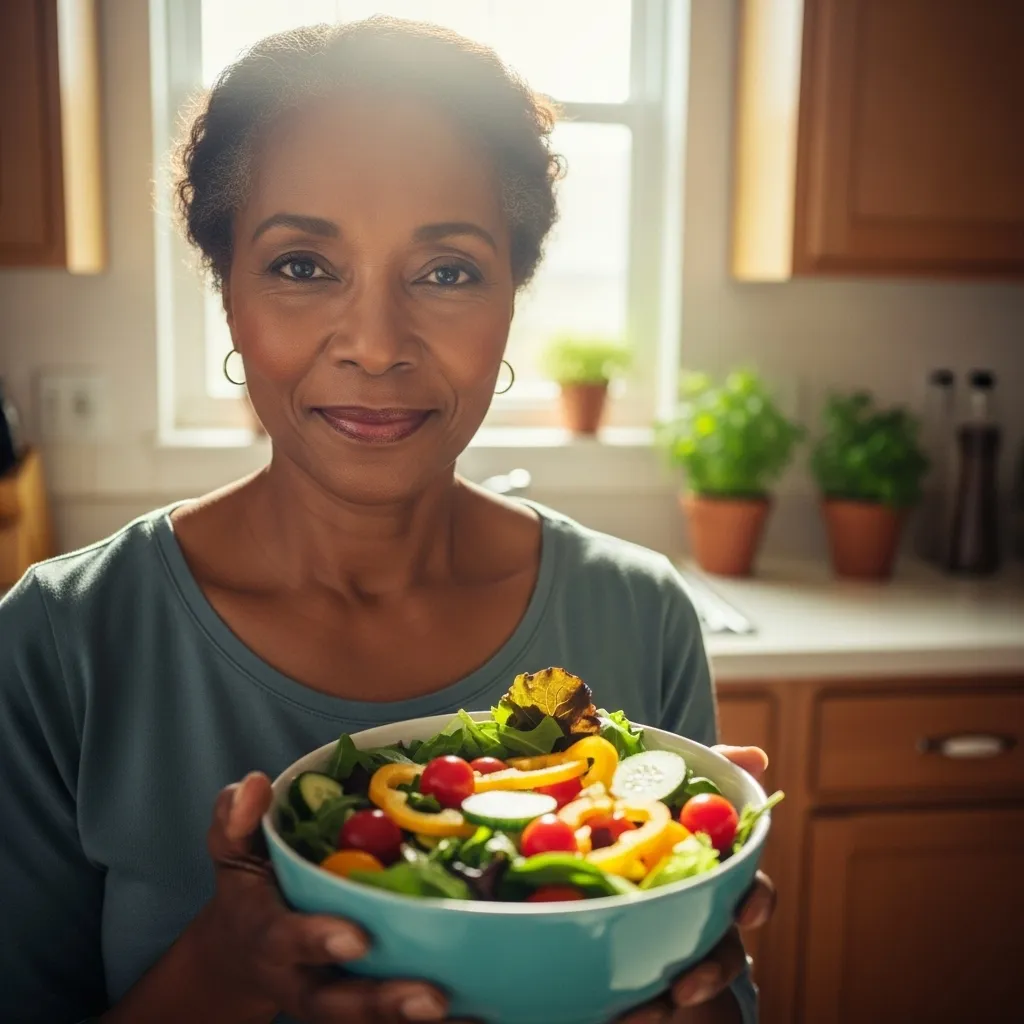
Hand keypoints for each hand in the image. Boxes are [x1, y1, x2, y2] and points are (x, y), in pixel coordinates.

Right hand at [196, 771, 450, 1023]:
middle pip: (336, 1002)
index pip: (285, 939)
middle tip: (431, 997)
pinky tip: (482, 1015)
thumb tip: (255, 785)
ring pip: (370, 1020)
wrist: (245, 949)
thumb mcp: (234, 849)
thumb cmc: (252, 886)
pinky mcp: (362, 1009)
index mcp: (267, 934)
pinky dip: (440, 1023)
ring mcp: (333, 999)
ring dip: (413, 1018)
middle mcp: (300, 978)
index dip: (317, 940)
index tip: (356, 937)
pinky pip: (394, 1023)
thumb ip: (236, 819)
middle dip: (382, 1002)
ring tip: (461, 1011)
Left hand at [616, 746, 776, 1023]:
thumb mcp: (672, 774)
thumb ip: (714, 766)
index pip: (751, 890)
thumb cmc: (644, 797)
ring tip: (638, 1016)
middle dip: (710, 973)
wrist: (580, 817)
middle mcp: (698, 912)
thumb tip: (755, 759)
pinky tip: (609, 1011)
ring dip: (663, 1005)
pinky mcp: (627, 961)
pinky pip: (633, 992)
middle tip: (684, 987)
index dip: (756, 901)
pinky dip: (626, 1007)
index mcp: (712, 872)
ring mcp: (665, 940)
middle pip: (720, 952)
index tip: (747, 910)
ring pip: (678, 982)